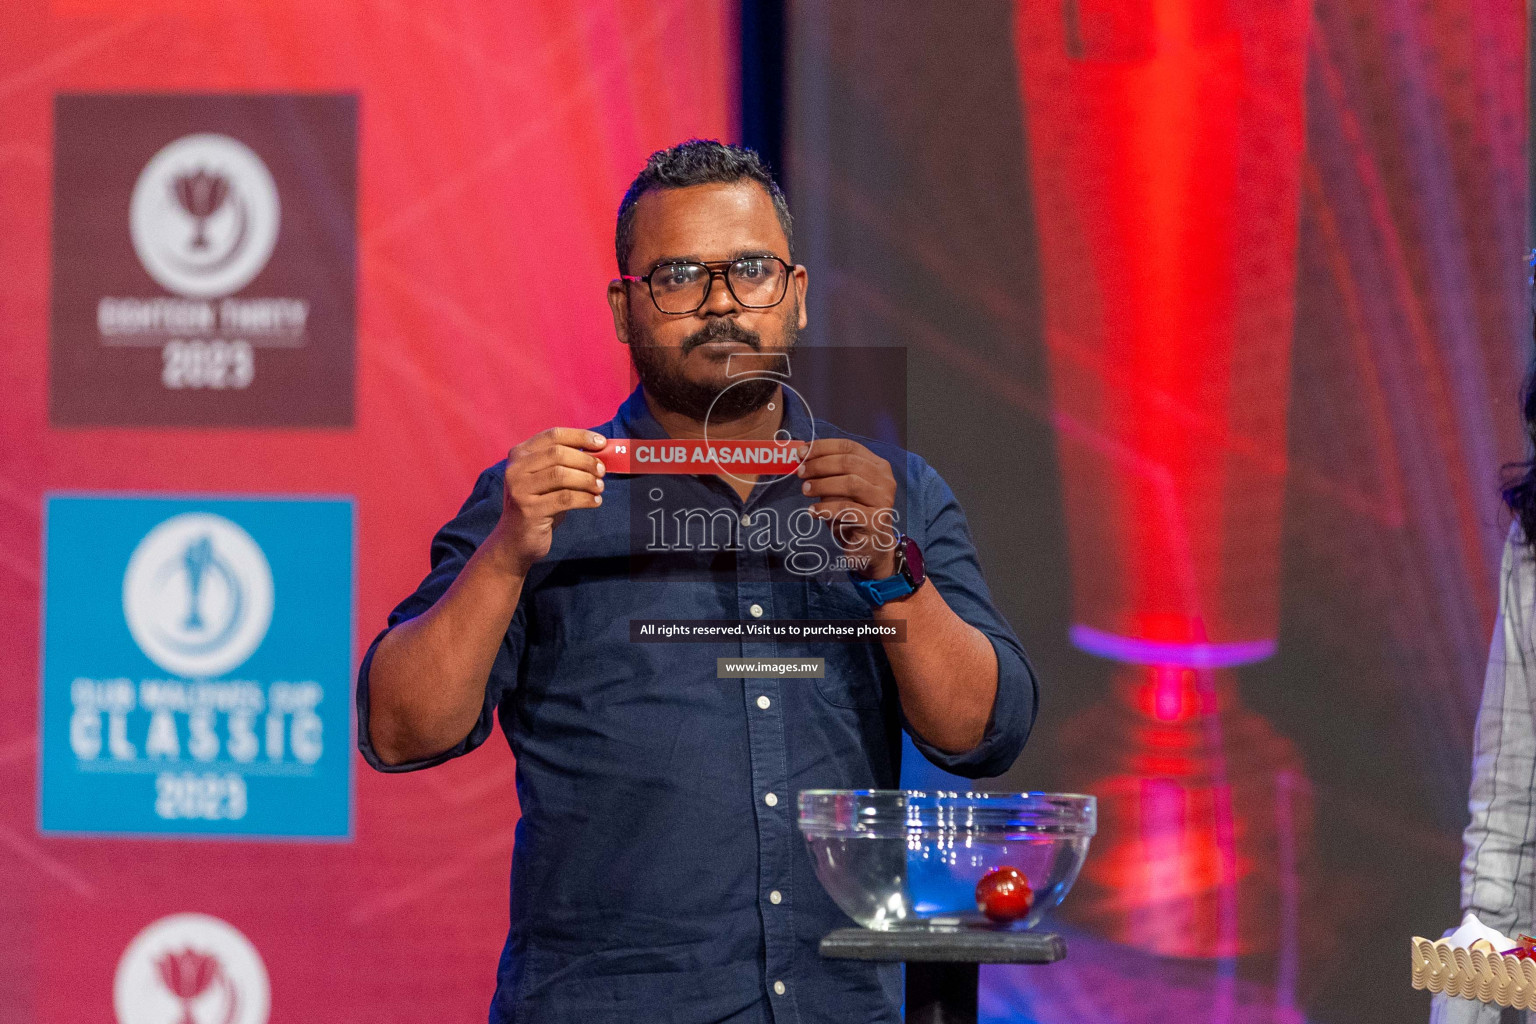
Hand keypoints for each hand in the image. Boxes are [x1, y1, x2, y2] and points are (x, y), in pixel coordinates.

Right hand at [486, 428, 606, 574]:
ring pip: (561, 475)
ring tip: (599, 488)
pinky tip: (595, 502)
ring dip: (587, 480)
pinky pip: (565, 498)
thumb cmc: (538, 505)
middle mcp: (515, 468)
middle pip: (559, 454)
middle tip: (602, 471)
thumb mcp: (547, 480)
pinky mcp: (529, 510)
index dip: (580, 436)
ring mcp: (519, 489)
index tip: (602, 443)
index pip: (554, 435)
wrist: (515, 540)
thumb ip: (566, 464)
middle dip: (586, 461)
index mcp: (520, 454)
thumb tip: (600, 453)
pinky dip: (585, 499)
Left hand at [796, 438, 898, 577]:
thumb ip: (829, 473)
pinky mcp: (876, 521)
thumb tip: (802, 458)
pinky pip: (847, 509)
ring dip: (822, 484)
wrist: (872, 548)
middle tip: (801, 472)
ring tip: (805, 490)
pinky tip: (813, 511)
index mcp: (878, 466)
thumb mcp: (842, 490)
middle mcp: (884, 480)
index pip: (849, 447)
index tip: (801, 452)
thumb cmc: (854, 515)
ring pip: (850, 483)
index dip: (823, 447)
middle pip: (849, 462)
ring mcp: (882, 500)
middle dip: (820, 465)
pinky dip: (826, 508)